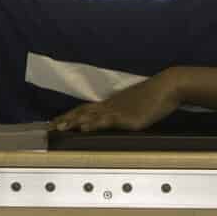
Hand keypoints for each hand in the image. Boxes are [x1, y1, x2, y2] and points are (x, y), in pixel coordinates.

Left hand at [48, 72, 181, 136]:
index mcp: (112, 103)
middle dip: (65, 119)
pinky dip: (93, 124)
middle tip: (49, 127)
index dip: (70, 115)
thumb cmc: (155, 96)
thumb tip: (117, 119)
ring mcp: (118, 110)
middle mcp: (111, 106)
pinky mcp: (127, 117)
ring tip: (59, 127)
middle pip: (82, 112)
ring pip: (90, 116)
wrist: (167, 87)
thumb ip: (124, 112)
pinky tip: (84, 128)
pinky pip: (106, 121)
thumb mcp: (136, 105)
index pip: (85, 109)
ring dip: (73, 121)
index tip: (56, 121)